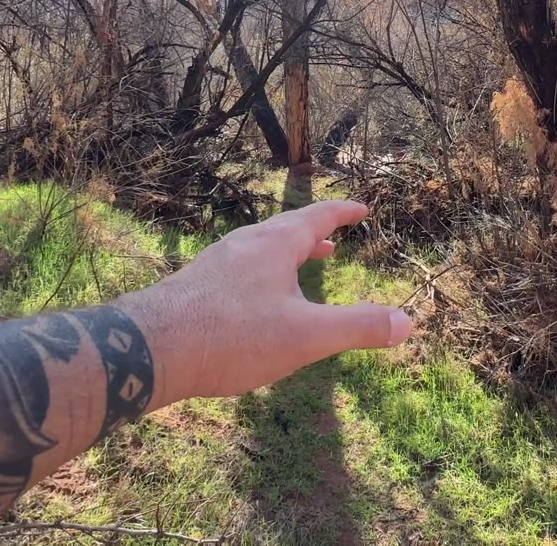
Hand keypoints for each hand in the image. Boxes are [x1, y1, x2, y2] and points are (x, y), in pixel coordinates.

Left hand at [125, 200, 412, 400]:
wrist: (148, 349)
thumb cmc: (232, 337)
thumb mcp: (306, 337)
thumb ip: (357, 327)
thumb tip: (407, 323)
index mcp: (274, 245)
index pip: (317, 217)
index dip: (343, 212)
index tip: (363, 208)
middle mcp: (243, 245)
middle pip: (285, 231)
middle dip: (313, 237)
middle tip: (334, 243)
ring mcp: (215, 264)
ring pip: (259, 252)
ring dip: (285, 258)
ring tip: (299, 272)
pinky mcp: (194, 287)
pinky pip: (238, 272)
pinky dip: (261, 277)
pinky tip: (254, 306)